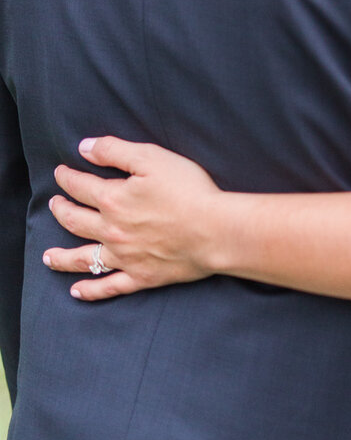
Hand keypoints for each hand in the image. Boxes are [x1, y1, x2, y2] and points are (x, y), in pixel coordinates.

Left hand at [44, 137, 223, 301]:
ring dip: (62, 257)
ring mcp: (123, 257)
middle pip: (75, 221)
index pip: (80, 187)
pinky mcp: (140, 277)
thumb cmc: (187, 190)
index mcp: (113, 200)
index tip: (60, 173)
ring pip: (83, 259)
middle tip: (54, 204)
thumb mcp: (152, 158)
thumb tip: (85, 148)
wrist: (214, 230)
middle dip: (61, 211)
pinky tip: (77, 291)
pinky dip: (90, 290)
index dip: (67, 178)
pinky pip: (108, 286)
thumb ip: (116, 151)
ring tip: (47, 256)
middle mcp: (111, 231)